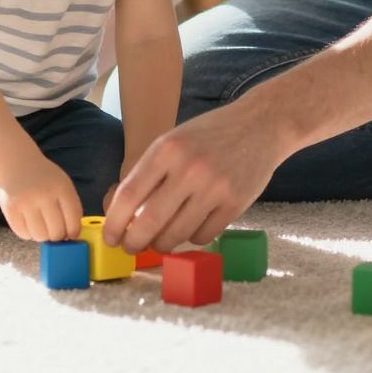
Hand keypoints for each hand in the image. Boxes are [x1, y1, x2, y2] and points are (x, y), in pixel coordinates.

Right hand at [0, 156, 82, 241]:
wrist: (17, 164)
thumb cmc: (44, 179)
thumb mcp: (63, 185)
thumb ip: (71, 207)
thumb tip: (72, 236)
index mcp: (61, 188)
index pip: (73, 220)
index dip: (73, 232)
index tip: (71, 235)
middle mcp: (44, 194)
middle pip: (56, 232)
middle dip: (57, 236)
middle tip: (54, 231)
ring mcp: (26, 202)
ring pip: (40, 236)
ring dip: (42, 235)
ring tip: (41, 225)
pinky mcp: (11, 209)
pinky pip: (24, 234)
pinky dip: (28, 233)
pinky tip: (28, 222)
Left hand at [102, 102, 288, 253]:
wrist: (261, 125)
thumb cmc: (209, 135)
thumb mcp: (173, 141)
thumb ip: (150, 174)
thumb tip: (124, 216)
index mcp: (167, 149)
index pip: (128, 195)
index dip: (114, 223)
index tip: (110, 238)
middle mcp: (189, 168)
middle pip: (149, 222)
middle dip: (134, 243)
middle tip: (131, 248)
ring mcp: (214, 187)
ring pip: (175, 235)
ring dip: (162, 245)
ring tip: (160, 241)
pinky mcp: (235, 203)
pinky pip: (203, 236)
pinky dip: (192, 238)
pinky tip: (191, 227)